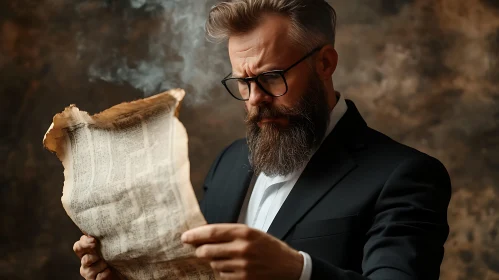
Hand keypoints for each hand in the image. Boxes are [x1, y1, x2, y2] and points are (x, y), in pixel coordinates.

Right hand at [73, 235, 122, 279]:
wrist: (123, 271)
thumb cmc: (115, 255)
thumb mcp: (109, 244)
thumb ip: (103, 237)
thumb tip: (102, 223)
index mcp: (87, 251)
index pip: (79, 246)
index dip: (84, 242)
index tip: (94, 240)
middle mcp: (86, 262)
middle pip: (82, 257)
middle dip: (91, 254)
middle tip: (99, 252)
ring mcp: (89, 273)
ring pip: (90, 269)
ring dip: (101, 264)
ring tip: (109, 263)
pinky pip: (99, 277)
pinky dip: (104, 274)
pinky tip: (109, 271)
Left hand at [181, 224, 302, 279]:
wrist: (289, 266)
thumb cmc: (268, 247)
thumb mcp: (252, 233)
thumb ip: (230, 233)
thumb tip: (205, 235)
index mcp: (244, 232)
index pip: (212, 232)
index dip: (195, 235)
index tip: (185, 237)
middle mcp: (242, 248)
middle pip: (207, 250)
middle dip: (199, 251)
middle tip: (198, 250)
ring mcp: (242, 266)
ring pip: (213, 264)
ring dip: (213, 261)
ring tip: (224, 258)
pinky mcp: (243, 279)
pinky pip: (222, 275)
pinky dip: (222, 271)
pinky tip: (231, 267)